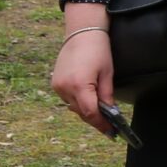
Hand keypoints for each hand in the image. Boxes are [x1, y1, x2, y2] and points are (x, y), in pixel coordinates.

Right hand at [51, 10, 115, 132]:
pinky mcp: (55, 83)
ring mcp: (57, 86)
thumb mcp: (107, 74)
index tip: (111, 132)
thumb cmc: (98, 51)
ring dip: (86, 112)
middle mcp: (64, 88)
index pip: (90, 113)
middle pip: (81, 112)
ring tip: (101, 117)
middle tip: (109, 128)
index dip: (101, 124)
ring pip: (73, 107)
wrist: (81, 33)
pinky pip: (67, 99)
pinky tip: (89, 103)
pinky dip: (78, 103)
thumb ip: (107, 96)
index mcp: (79, 86)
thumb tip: (111, 113)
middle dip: (95, 120)